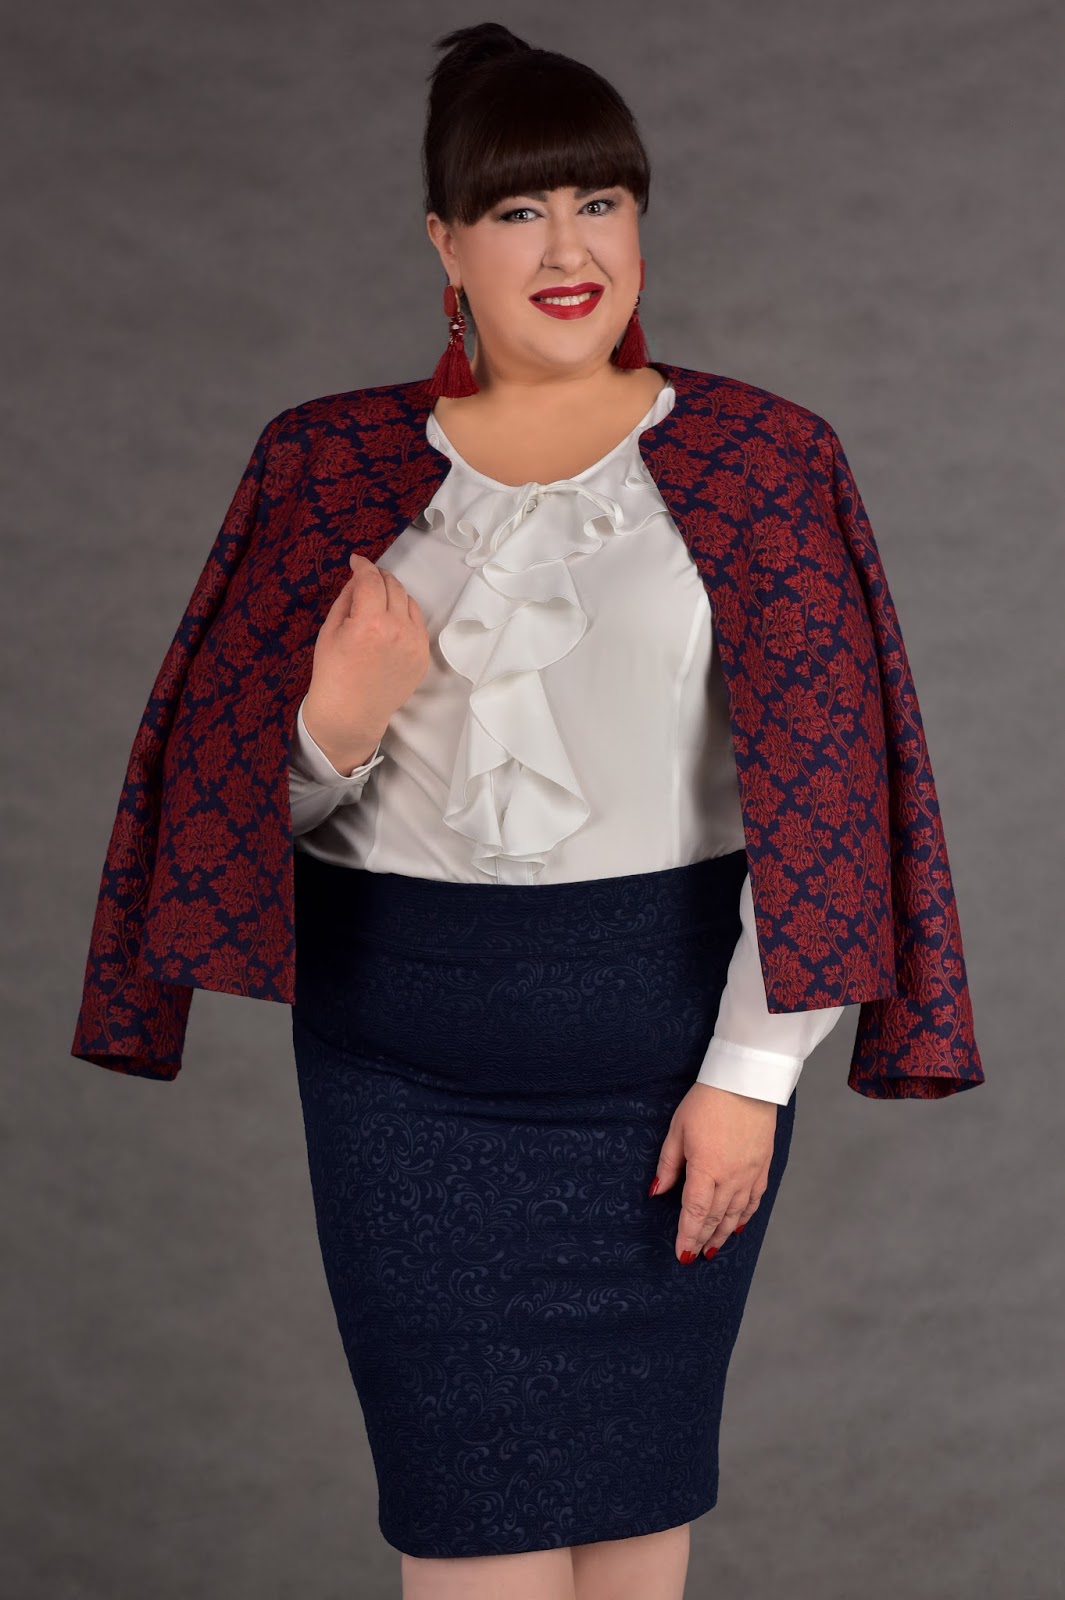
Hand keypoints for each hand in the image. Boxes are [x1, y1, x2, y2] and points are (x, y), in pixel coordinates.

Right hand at [302, 552, 429, 772]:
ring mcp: (414, 644)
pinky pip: (417, 623)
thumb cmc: (333, 673)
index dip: (364, 566)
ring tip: (377, 602)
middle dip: (379, 577)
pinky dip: (405, 615)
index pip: (372, 580)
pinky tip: (389, 622)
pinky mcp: (422, 656)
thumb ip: (347, 598)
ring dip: (394, 595)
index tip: (357, 562)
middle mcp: (398, 630)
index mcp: (370, 623)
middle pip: (394, 586)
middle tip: (366, 580)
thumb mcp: (330, 630)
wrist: (351, 713)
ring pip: (409, 602)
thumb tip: (359, 578)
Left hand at [649, 1083, 776, 1261]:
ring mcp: (750, 1174)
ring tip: (712, 1249)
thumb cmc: (707, 1102)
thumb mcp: (678, 1130)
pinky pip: (755, 1200)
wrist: (747, 1083)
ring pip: (736, 1213)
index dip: (687, 1235)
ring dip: (723, 1233)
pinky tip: (738, 1225)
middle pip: (716, 1217)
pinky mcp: (763, 1166)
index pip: (695, 1212)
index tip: (681, 1253)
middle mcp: (731, 1177)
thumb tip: (657, 1191)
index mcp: (707, 1169)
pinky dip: (745, 1216)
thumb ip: (669, 1164)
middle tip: (693, 1256)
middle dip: (702, 1238)